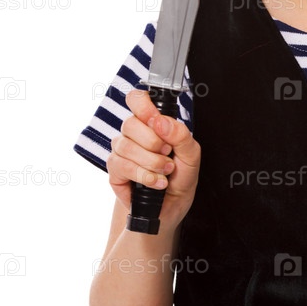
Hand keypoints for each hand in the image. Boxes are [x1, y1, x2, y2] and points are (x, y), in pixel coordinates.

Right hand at [106, 88, 200, 228]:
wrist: (172, 206)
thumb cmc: (181, 177)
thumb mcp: (192, 155)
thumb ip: (181, 135)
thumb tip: (160, 122)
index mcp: (152, 123)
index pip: (137, 99)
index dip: (142, 105)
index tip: (154, 119)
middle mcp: (134, 133)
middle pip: (130, 123)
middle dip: (154, 141)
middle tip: (168, 153)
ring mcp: (121, 151)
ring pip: (126, 145)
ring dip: (151, 161)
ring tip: (166, 171)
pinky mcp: (114, 170)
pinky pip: (122, 165)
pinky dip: (144, 175)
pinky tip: (156, 182)